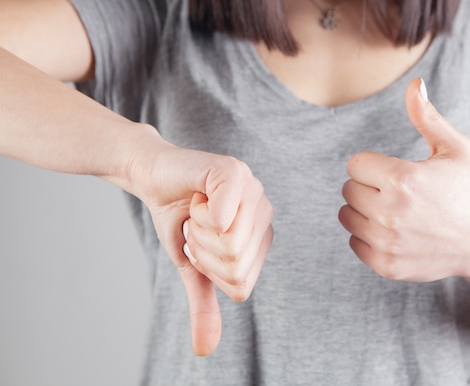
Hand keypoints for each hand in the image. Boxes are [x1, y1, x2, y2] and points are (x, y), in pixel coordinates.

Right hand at [132, 144, 272, 354]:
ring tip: (198, 209)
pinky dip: (198, 214)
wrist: (152, 180)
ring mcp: (254, 192)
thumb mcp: (192, 267)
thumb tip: (205, 350)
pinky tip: (198, 196)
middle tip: (196, 224)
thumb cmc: (178, 219)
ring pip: (230, 246)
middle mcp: (264, 214)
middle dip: (201, 251)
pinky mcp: (235, 173)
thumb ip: (204, 303)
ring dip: (198, 232)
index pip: (241, 285)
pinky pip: (223, 217)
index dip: (208, 271)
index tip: (199, 244)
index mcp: (260, 239)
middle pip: (236, 267)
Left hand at [338, 78, 469, 281]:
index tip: (392, 172)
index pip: (354, 164)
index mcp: (402, 178)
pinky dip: (367, 236)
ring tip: (392, 211)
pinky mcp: (385, 264)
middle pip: (348, 189)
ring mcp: (387, 241)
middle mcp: (390, 211)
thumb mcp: (454, 149)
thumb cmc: (465, 190)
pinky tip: (392, 232)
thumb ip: (427, 117)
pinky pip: (354, 242)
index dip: (372, 165)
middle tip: (395, 192)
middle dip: (368, 187)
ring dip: (363, 211)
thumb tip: (415, 84)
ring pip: (347, 216)